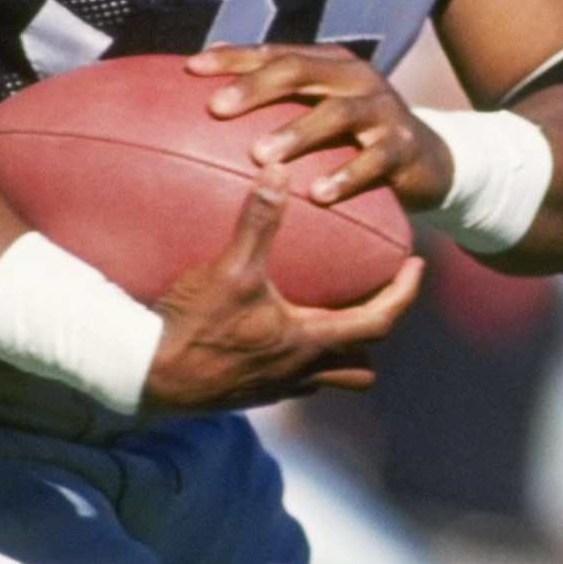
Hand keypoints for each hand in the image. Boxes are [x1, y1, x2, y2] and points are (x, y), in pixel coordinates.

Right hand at [142, 173, 423, 414]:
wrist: (145, 376)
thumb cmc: (192, 326)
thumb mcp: (229, 269)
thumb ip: (258, 221)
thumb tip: (279, 170)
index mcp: (307, 342)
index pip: (379, 321)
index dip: (404, 293)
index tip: (417, 266)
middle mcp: (297, 372)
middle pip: (359, 367)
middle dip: (370, 338)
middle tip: (371, 301)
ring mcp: (271, 389)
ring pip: (324, 379)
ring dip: (333, 353)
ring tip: (325, 317)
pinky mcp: (244, 393)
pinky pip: (286, 381)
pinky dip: (292, 358)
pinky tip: (270, 331)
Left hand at [186, 43, 454, 212]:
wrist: (426, 159)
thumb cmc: (353, 135)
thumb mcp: (316, 107)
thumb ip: (272, 93)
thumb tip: (203, 67)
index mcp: (328, 62)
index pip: (274, 53)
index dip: (233, 58)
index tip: (190, 70)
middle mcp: (355, 77)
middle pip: (299, 71)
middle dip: (255, 87)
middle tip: (216, 108)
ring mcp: (382, 108)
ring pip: (336, 114)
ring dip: (296, 133)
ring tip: (258, 156)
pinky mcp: (404, 145)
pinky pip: (373, 160)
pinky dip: (345, 177)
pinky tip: (317, 195)